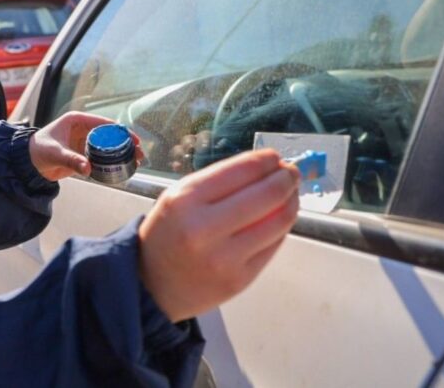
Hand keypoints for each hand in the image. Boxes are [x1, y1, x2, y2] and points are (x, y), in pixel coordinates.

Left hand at [29, 112, 143, 181]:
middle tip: (139, 153)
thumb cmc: (37, 151)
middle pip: (110, 135)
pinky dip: (112, 162)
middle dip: (126, 144)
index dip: (120, 131)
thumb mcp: (55, 153)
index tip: (133, 139)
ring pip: (108, 147)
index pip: (104, 123)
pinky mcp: (82, 155)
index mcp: (77, 120)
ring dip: (122, 154)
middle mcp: (83, 130)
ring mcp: (83, 143)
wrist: (26, 164)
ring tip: (137, 162)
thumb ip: (71, 160)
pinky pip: (101, 158)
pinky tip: (123, 168)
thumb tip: (88, 169)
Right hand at [138, 149, 299, 321]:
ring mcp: (224, 258)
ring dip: (291, 201)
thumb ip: (218, 182)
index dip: (266, 160)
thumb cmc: (167, 234)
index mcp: (185, 200)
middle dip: (286, 178)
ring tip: (290, 194)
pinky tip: (279, 218)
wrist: (152, 286)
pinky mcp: (239, 279)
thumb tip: (265, 167)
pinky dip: (282, 227)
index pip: (241, 170)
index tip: (275, 157)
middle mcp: (204, 228)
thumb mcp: (178, 197)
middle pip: (267, 194)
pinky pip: (273, 246)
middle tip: (291, 173)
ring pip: (278, 221)